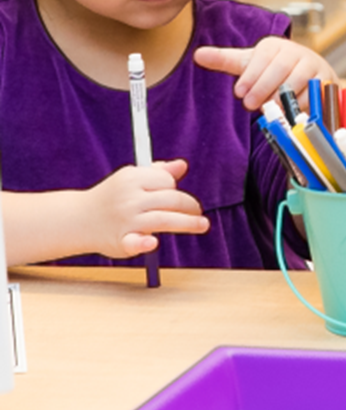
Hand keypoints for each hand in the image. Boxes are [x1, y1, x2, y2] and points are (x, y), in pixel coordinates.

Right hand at [86, 160, 207, 258]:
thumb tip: (182, 165)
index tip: (175, 197)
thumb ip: (158, 172)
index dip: (175, 189)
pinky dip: (143, 244)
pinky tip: (153, 242)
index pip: (167, 181)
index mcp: (132, 178)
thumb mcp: (132, 178)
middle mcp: (129, 198)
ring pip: (164, 220)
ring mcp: (125, 220)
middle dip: (190, 206)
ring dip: (187, 223)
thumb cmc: (113, 197)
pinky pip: (134, 243)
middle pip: (171, 200)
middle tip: (197, 213)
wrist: (79, 220)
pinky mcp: (120, 241)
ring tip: (202, 225)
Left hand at [193, 36, 339, 110]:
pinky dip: (298, 105)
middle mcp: (297, 51)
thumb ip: (225, 60)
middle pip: (280, 69)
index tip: (239, 92)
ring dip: (280, 98)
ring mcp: (314, 65)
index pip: (263, 56)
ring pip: (297, 82)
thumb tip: (198, 55)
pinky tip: (287, 112)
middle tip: (250, 104)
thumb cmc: (273, 71)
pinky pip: (312, 94)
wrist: (308, 74)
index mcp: (275, 45)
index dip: (251, 75)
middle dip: (263, 88)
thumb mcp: (249, 64)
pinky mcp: (327, 80)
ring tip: (268, 108)